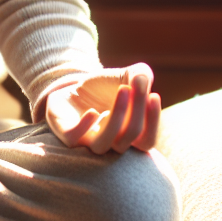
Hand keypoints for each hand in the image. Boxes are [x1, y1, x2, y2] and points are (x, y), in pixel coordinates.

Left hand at [45, 63, 160, 154]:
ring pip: (103, 145)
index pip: (146, 141)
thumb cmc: (105, 87)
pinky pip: (74, 139)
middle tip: (138, 83)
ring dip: (116, 118)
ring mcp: (87, 140)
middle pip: (128, 139)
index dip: (152, 123)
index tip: (154, 96)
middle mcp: (109, 143)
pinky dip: (84, 127)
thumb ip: (141, 75)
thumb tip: (143, 79)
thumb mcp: (126, 76)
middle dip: (137, 110)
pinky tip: (93, 112)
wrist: (74, 87)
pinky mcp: (66, 133)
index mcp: (127, 136)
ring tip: (123, 89)